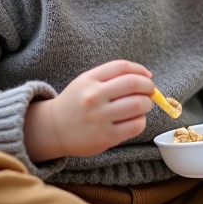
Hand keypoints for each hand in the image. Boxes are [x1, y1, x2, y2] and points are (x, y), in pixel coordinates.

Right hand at [25, 60, 154, 160]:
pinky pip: (135, 125)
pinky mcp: (106, 137)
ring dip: (147, 104)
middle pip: (134, 84)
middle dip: (148, 87)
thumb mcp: (86, 82)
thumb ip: (112, 76)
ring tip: (143, 106)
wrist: (53, 130)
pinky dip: (141, 121)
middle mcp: (93, 97)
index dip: (140, 70)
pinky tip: (135, 120)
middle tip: (149, 92)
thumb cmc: (76, 103)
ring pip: (138, 105)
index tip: (147, 76)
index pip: (122, 67)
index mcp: (89, 80)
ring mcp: (99, 117)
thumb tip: (146, 76)